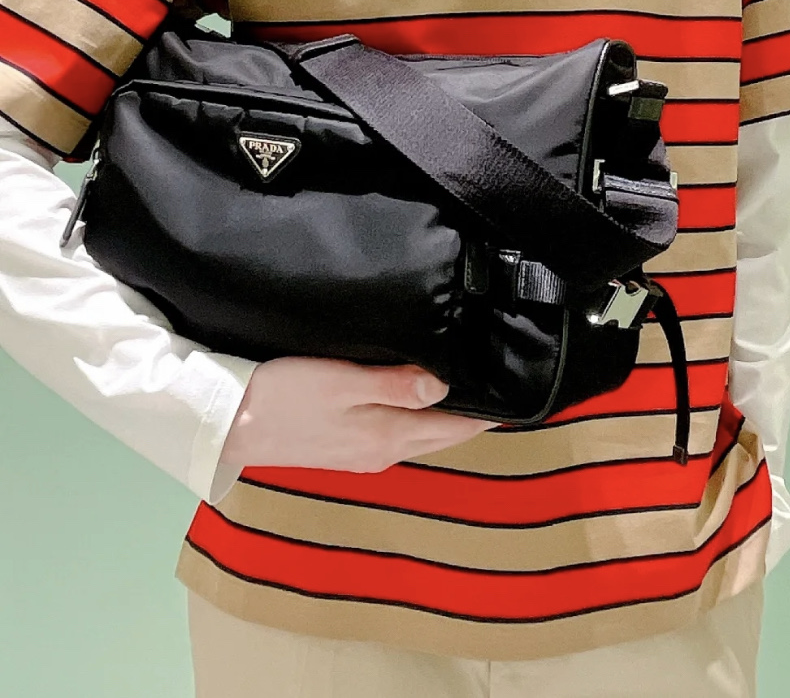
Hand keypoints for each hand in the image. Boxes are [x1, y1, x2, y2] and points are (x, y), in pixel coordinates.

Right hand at [218, 356, 496, 474]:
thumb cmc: (282, 394)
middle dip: (473, 418)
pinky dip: (419, 422)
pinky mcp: (342, 449)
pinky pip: (398, 436)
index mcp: (386, 437)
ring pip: (421, 437)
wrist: (226, 423)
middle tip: (504, 392)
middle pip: (441, 436)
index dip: (486, 414)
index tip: (518, 399)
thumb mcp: (341, 380)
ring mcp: (361, 455)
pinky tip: (420, 405)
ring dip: (447, 421)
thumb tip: (445, 388)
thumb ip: (394, 384)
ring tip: (471, 395)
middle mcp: (380, 453)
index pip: (453, 428)